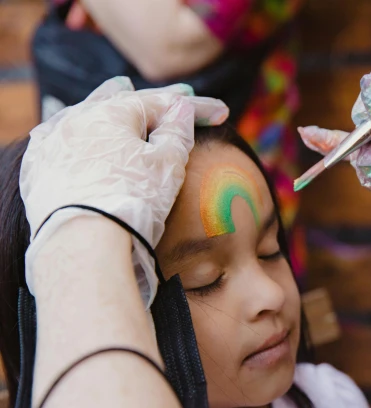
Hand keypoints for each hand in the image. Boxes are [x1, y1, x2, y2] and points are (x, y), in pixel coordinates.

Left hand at [21, 77, 228, 307]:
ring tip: (121, 91)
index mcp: (111, 112)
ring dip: (110, 107)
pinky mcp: (39, 168)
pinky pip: (62, 139)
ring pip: (87, 115)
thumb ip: (178, 131)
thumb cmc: (132, 201)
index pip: (161, 103)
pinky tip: (80, 126)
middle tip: (178, 95)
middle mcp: (77, 119)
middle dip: (153, 102)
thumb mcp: (168, 165)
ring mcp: (54, 142)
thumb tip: (181, 108)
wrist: (83, 244)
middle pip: (123, 102)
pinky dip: (79, 132)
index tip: (221, 114)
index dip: (196, 108)